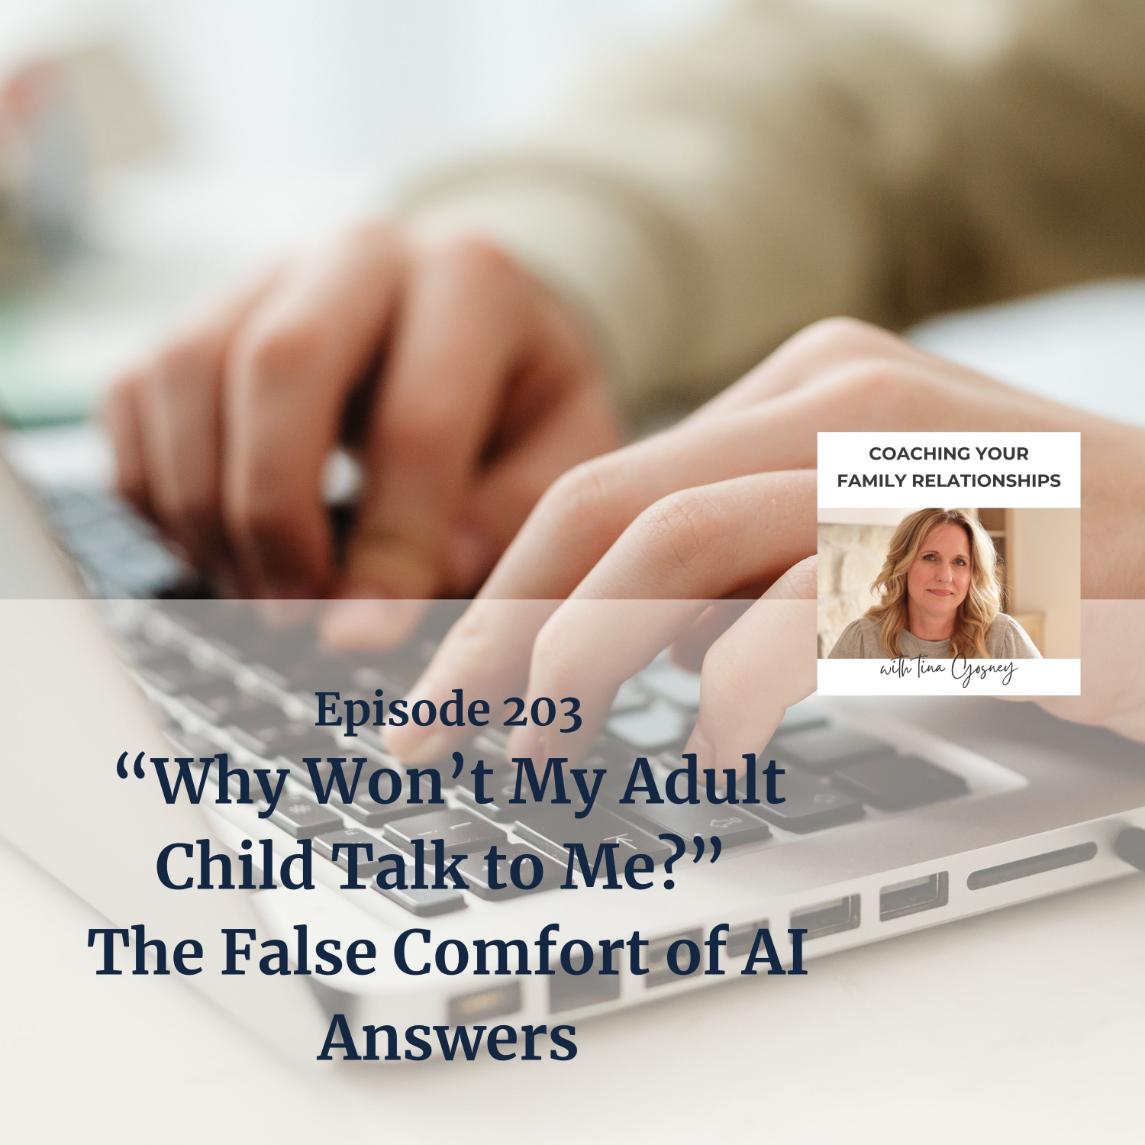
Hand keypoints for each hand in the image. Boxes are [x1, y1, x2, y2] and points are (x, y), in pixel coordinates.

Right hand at [102, 221, 619, 643]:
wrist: (470, 323)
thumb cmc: (521, 402)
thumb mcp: (562, 452)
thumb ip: (508, 517)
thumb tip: (408, 588)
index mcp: (473, 282)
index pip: (419, 422)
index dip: (389, 547)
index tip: (365, 634)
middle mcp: (362, 254)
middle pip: (278, 365)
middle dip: (274, 512)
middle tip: (292, 614)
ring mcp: (270, 273)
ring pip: (187, 374)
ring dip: (206, 509)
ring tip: (259, 592)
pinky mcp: (202, 312)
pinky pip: (136, 395)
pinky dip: (158, 489)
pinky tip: (217, 546)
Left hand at [388, 318, 1144, 764]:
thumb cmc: (1035, 561)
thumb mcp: (857, 533)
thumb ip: (745, 562)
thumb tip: (610, 638)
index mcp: (803, 389)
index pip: (602, 485)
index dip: (501, 591)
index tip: (447, 685)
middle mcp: (842, 401)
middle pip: (604, 504)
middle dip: (499, 630)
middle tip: (439, 728)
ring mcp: (905, 462)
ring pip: (676, 541)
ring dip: (582, 656)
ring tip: (545, 749)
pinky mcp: (973, 548)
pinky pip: (808, 608)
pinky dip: (736, 686)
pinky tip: (711, 745)